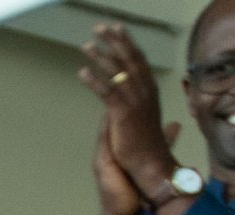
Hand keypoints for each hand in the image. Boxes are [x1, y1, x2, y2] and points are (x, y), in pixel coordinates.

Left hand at [80, 23, 181, 204]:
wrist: (152, 167)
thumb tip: (128, 97)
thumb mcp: (144, 120)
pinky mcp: (124, 116)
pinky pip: (108, 93)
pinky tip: (82, 72)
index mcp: (149, 93)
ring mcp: (135, 103)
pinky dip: (95, 81)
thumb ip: (137, 106)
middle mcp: (145, 93)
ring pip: (118, 73)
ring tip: (86, 45)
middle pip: (129, 60)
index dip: (127, 44)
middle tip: (101, 27)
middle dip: (115, 41)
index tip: (117, 30)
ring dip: (102, 57)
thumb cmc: (147, 147)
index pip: (138, 61)